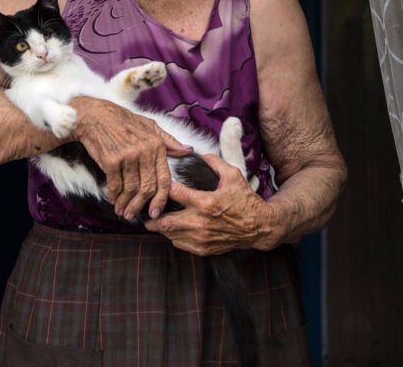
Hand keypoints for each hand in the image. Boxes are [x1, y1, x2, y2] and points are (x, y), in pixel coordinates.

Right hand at [70, 97, 192, 219]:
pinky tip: (113, 199)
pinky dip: (113, 195)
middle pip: (147, 188)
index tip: (156, 212)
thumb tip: (188, 150)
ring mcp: (127, 156)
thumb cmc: (123, 121)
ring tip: (122, 210)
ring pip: (130, 189)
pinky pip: (115, 185)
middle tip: (134, 215)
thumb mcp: (150, 126)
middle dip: (140, 206)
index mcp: (157, 145)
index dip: (161, 199)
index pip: (164, 179)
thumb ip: (169, 141)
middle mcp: (144, 151)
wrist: (94, 116)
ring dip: (125, 204)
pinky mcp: (110, 160)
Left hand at [145, 154, 281, 254]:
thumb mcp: (233, 175)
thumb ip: (214, 162)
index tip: (155, 183)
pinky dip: (173, 236)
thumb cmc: (245, 200)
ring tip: (154, 217)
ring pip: (169, 235)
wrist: (259, 227)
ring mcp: (201, 238)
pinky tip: (172, 227)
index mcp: (206, 202)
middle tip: (144, 209)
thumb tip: (199, 154)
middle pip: (164, 221)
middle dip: (151, 216)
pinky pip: (179, 244)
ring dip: (160, 226)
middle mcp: (200, 222)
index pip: (174, 193)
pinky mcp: (203, 249)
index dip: (161, 187)